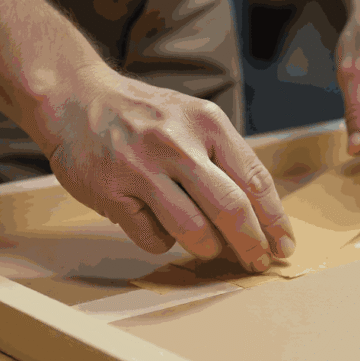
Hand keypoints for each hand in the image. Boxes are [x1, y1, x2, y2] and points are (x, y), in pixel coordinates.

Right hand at [46, 68, 294, 271]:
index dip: (274, 220)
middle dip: (252, 244)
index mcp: (207, 123)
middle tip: (258, 263)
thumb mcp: (194, 119)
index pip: (254, 179)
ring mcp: (142, 168)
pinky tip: (157, 225)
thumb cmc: (145, 116)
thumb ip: (225, 160)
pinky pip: (152, 238)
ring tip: (207, 246)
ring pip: (193, 230)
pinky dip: (162, 241)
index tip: (284, 245)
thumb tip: (261, 217)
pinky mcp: (112, 192)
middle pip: (231, 209)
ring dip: (208, 248)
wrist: (75, 97)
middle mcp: (177, 144)